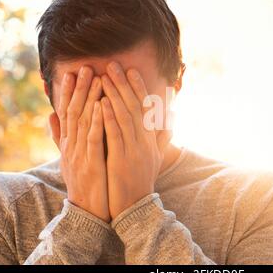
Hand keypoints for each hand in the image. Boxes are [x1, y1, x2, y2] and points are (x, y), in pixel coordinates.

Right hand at [49, 66, 109, 221]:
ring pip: (84, 122)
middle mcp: (72, 146)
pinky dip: (98, 122)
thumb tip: (50, 115)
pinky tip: (103, 106)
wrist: (88, 210)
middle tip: (85, 67)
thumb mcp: (68, 157)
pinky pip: (94, 140)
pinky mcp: (91, 164)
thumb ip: (60, 136)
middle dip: (80, 88)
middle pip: (74, 112)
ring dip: (90, 99)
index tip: (73, 72)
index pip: (68, 112)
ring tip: (96, 78)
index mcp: (69, 143)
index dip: (69, 92)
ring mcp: (80, 154)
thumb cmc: (83, 182)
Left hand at [101, 62, 171, 218]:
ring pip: (124, 117)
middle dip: (124, 85)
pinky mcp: (121, 160)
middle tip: (113, 65)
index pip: (145, 108)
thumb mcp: (156, 156)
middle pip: (134, 107)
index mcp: (150, 139)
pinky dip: (109, 118)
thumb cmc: (142, 180)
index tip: (130, 70)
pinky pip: (115, 136)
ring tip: (105, 76)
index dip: (138, 88)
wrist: (136, 207)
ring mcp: (134, 150)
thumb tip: (170, 117)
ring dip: (115, 95)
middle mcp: (144, 141)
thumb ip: (162, 136)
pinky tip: (101, 103)